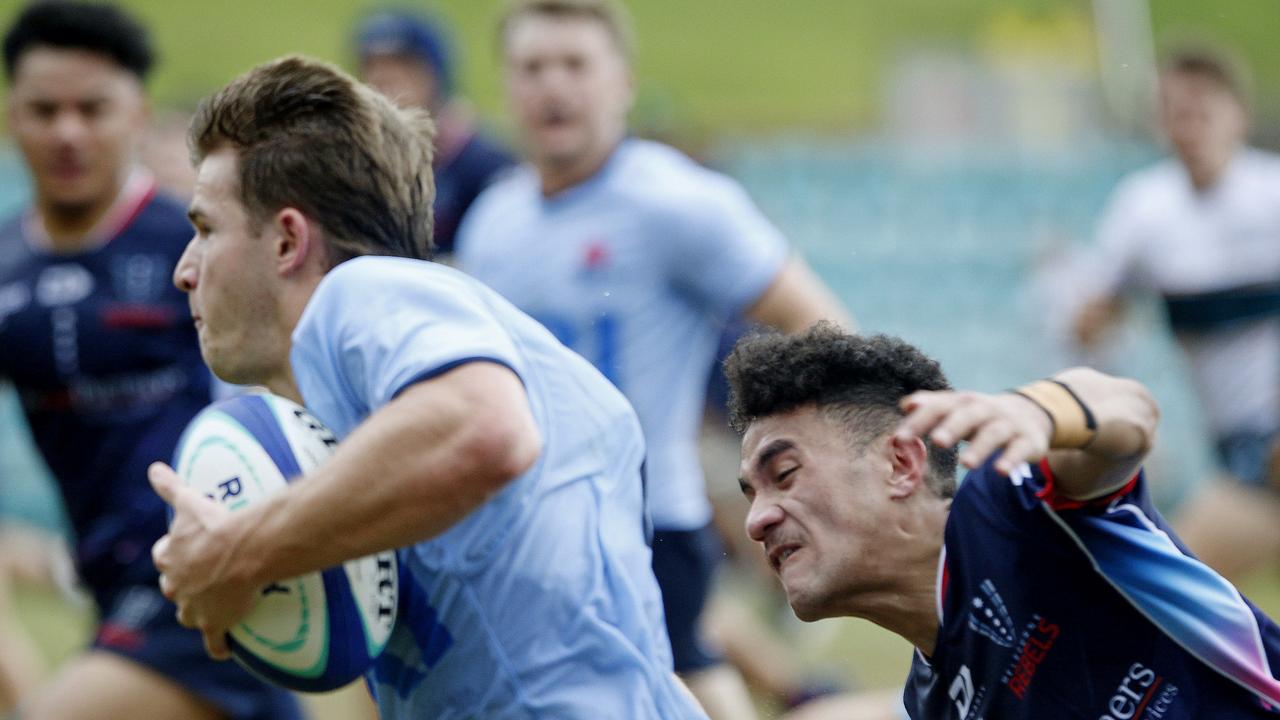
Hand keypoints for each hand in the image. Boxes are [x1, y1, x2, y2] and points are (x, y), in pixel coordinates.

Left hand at [149, 462, 254, 659]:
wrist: (244, 550)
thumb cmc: (216, 525)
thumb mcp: (189, 502)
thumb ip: (170, 486)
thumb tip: (153, 467)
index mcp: (170, 558)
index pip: (165, 557)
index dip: (175, 555)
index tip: (187, 551)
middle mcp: (176, 586)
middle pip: (175, 588)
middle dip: (184, 585)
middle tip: (205, 578)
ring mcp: (195, 607)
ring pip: (189, 615)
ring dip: (197, 612)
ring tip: (213, 610)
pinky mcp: (214, 623)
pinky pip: (214, 641)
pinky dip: (218, 646)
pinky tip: (223, 649)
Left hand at [896, 390, 1052, 474]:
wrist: (1030, 413)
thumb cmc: (981, 415)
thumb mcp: (958, 408)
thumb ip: (933, 406)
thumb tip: (905, 405)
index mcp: (964, 402)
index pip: (939, 407)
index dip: (920, 421)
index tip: (900, 438)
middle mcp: (986, 410)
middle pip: (968, 416)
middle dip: (952, 427)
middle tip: (937, 441)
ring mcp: (1008, 424)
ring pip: (994, 434)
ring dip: (980, 448)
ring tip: (965, 464)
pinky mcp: (1028, 440)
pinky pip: (1019, 449)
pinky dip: (1011, 460)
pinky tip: (1000, 472)